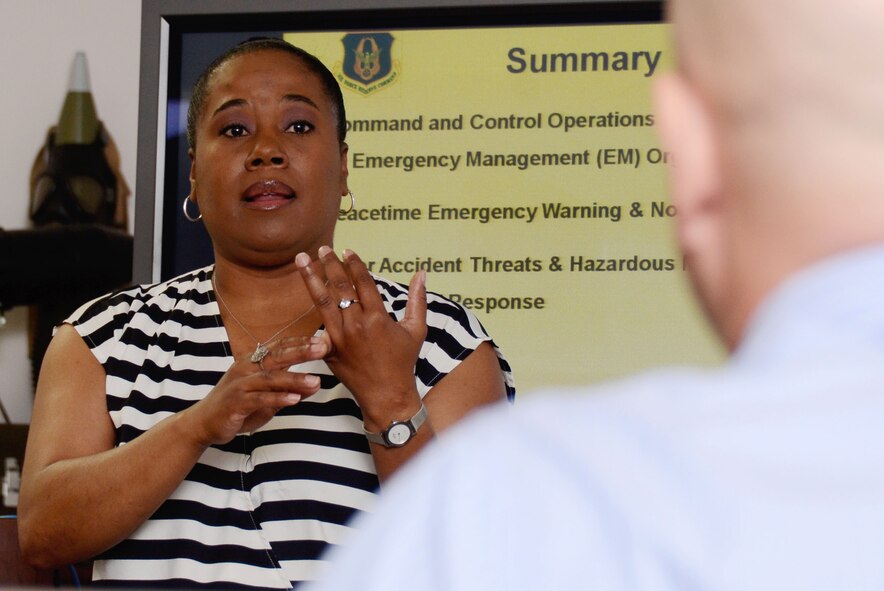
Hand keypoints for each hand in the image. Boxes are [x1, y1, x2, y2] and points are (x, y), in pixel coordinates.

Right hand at [184, 336, 328, 445]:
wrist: (204, 422)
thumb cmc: (238, 406)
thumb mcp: (268, 397)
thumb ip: (289, 390)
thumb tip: (316, 384)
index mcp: (253, 360)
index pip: (280, 346)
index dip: (301, 342)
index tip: (323, 340)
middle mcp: (246, 367)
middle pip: (277, 356)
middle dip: (301, 352)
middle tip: (323, 348)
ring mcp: (240, 384)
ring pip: (271, 378)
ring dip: (295, 379)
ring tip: (315, 380)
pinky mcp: (236, 402)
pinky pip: (260, 398)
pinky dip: (278, 398)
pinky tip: (295, 399)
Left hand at [295, 246, 427, 426]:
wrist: (386, 395)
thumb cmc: (404, 362)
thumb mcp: (416, 330)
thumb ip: (418, 300)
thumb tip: (422, 273)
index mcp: (378, 318)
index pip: (363, 283)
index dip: (354, 265)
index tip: (347, 251)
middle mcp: (357, 325)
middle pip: (339, 287)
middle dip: (329, 264)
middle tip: (322, 248)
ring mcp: (340, 338)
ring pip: (322, 301)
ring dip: (311, 278)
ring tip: (301, 260)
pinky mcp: (330, 349)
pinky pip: (318, 323)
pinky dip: (311, 307)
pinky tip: (305, 291)